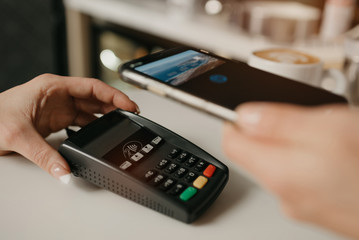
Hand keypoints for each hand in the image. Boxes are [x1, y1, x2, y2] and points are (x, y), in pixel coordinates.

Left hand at [0, 74, 138, 182]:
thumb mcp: (18, 136)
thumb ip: (44, 156)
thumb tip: (64, 171)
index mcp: (52, 87)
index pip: (91, 87)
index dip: (113, 95)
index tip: (128, 104)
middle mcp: (58, 96)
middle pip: (94, 98)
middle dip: (114, 106)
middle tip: (131, 116)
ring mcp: (58, 108)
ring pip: (90, 110)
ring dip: (106, 117)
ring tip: (121, 125)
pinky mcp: (56, 121)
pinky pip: (81, 122)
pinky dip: (93, 128)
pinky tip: (101, 134)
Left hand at [222, 102, 358, 238]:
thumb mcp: (327, 127)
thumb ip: (277, 122)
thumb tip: (243, 116)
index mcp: (279, 172)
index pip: (232, 142)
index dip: (233, 119)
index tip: (243, 105)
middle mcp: (286, 194)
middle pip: (256, 153)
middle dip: (269, 129)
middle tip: (299, 114)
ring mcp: (304, 204)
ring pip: (281, 163)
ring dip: (293, 143)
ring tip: (327, 132)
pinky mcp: (322, 207)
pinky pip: (303, 176)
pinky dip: (310, 159)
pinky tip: (338, 153)